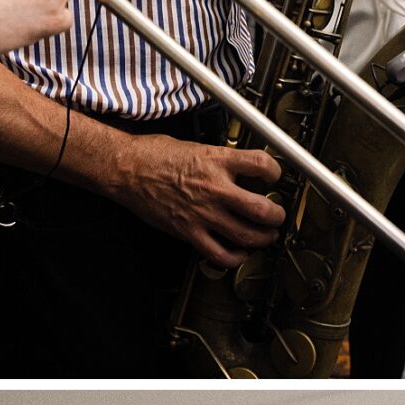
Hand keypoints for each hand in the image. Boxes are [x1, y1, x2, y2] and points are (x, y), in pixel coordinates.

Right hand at [115, 133, 284, 266]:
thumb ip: (220, 159)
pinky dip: (235, 257)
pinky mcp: (189, 232)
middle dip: (277, 216)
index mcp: (217, 161)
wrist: (126, 169)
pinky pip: (220, 254)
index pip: (262, 165)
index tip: (275, 177)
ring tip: (266, 235)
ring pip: (247, 235)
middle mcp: (214, 188)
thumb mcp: (195, 146)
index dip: (276, 172)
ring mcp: (202, 213)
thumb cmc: (153, 155)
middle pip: (262, 209)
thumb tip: (238, 166)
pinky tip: (239, 252)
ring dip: (263, 238)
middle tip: (277, 215)